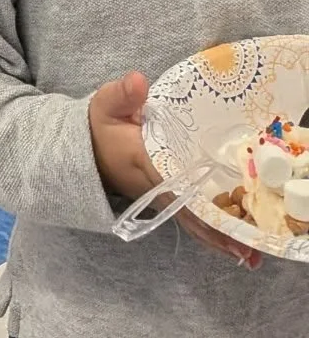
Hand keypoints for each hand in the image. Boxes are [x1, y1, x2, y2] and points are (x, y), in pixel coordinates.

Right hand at [90, 72, 262, 268]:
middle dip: (215, 226)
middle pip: (187, 209)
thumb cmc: (102, 125)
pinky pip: (190, 222)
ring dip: (218, 237)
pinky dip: (210, 235)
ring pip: (191, 221)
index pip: (170, 175)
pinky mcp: (164, 202)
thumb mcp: (106, 103)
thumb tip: (139, 81)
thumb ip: (122, 93)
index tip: (219, 204)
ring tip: (249, 255)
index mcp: (141, 159)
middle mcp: (152, 185)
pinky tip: (233, 248)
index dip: (194, 190)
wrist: (87, 150)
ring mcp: (159, 198)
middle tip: (247, 246)